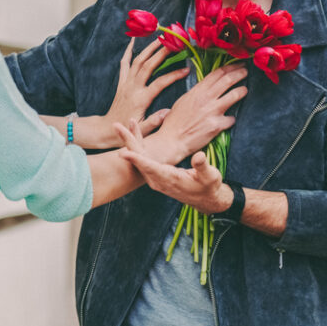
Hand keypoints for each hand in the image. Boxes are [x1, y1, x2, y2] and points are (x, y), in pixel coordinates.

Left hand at [96, 38, 189, 145]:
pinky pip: (124, 64)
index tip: (186, 70)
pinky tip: (133, 41)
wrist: (107, 129)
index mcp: (141, 99)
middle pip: (148, 66)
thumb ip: (155, 121)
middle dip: (161, 53)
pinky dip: (128, 51)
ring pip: (137, 61)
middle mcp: (133, 88)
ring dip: (148, 48)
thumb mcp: (143, 129)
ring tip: (160, 38)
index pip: (160, 83)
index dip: (174, 75)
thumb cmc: (128, 130)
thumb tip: (168, 112)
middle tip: (173, 43)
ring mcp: (126, 83)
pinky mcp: (121, 82)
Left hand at [116, 121, 231, 213]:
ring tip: (122, 125)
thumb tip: (199, 156)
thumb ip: (203, 166)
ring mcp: (155, 179)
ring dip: (130, 142)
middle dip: (128, 142)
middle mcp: (158, 180)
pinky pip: (142, 160)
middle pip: (138, 160)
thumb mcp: (210, 176)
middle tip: (116, 126)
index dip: (137, 159)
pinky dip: (137, 147)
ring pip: (138, 160)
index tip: (124, 152)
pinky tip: (134, 136)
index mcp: (169, 178)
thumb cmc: (209, 186)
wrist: (206, 199)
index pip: (149, 167)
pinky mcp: (156, 175)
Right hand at [137, 63, 246, 163]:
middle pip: (228, 80)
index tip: (237, 64)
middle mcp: (206, 99)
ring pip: (234, 95)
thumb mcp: (183, 100)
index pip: (217, 73)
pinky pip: (231, 119)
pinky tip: (230, 119)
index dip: (230, 67)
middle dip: (240, 73)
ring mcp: (212, 111)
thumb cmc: (175, 121)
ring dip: (242, 90)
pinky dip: (231, 119)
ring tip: (245, 90)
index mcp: (197, 91)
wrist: (172, 140)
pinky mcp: (217, 126)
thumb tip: (207, 85)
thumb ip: (197, 92)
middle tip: (246, 71)